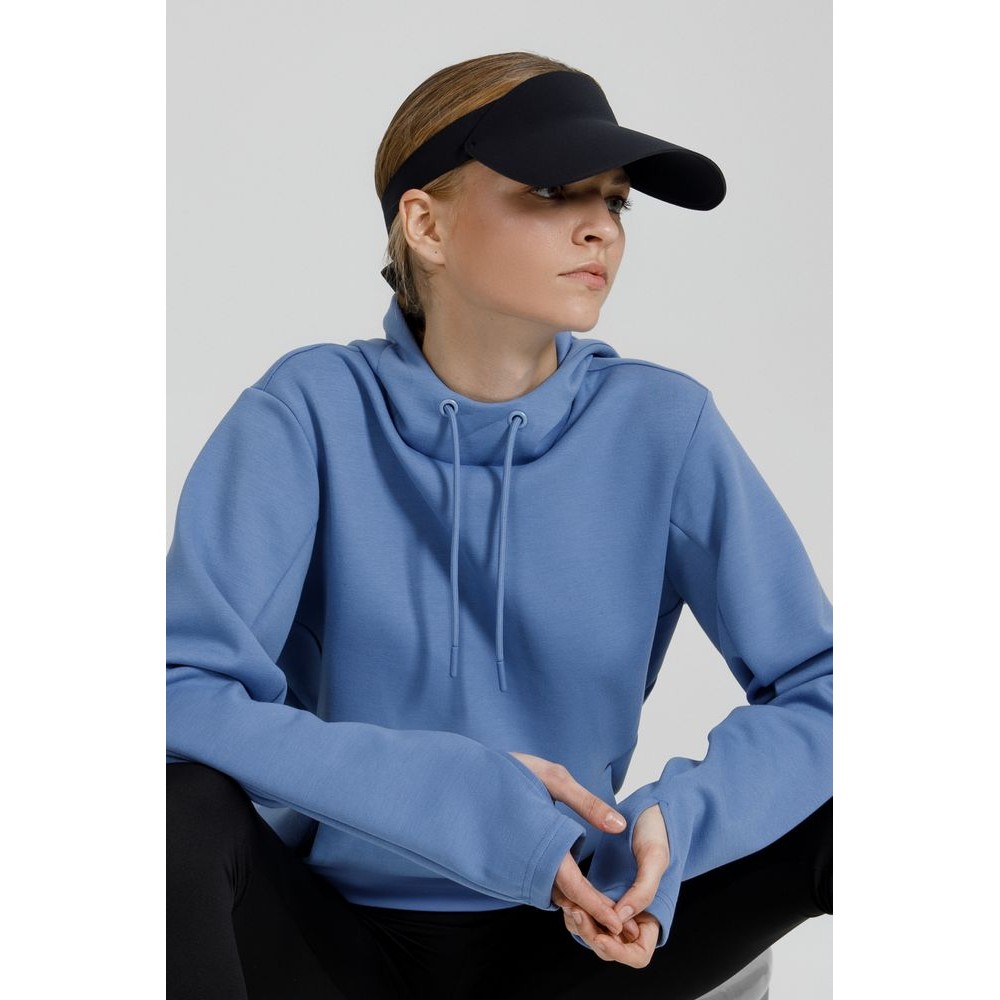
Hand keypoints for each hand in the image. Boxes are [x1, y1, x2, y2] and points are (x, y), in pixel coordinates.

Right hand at [507, 752, 639, 942]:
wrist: (462, 775)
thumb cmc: (510, 771)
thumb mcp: (552, 778)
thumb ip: (586, 803)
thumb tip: (620, 826)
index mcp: (542, 842)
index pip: (573, 886)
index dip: (596, 907)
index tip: (618, 925)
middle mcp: (528, 860)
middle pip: (564, 897)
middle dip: (592, 914)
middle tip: (621, 930)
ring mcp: (518, 863)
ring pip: (551, 892)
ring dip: (577, 906)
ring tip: (606, 917)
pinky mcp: (513, 861)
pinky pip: (539, 882)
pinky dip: (561, 893)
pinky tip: (578, 895)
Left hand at [562, 803, 668, 967]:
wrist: (646, 810)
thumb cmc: (656, 830)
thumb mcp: (654, 857)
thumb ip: (643, 889)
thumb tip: (622, 918)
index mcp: (652, 916)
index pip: (638, 955)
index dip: (619, 952)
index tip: (601, 936)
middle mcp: (633, 918)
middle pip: (611, 948)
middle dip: (592, 937)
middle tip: (576, 914)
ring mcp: (615, 906)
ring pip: (595, 932)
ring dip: (581, 925)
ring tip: (569, 905)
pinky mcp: (600, 892)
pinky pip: (586, 912)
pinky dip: (576, 909)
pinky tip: (566, 895)